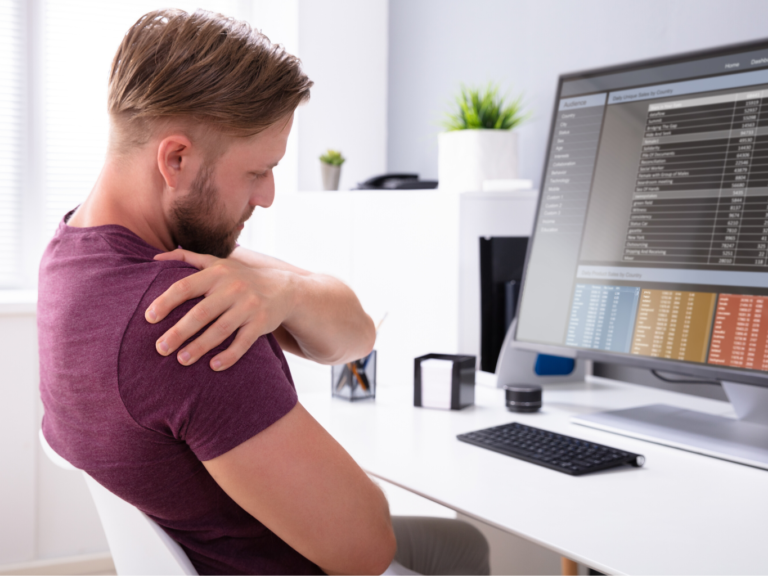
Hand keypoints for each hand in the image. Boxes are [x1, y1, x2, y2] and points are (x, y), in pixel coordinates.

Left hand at [146, 249, 295, 370]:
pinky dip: (229, 355)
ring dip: (199, 347)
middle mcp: (233, 288)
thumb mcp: (217, 262)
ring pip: (220, 330)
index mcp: (217, 272)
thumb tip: (153, 259)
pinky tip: (213, 366)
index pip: (185, 286)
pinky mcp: (261, 323)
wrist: (283, 288)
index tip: (149, 318)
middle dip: (178, 332)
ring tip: (181, 360)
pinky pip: (243, 342)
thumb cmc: (240, 277)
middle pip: (201, 313)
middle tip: (160, 349)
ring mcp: (248, 306)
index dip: (166, 302)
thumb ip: (186, 258)